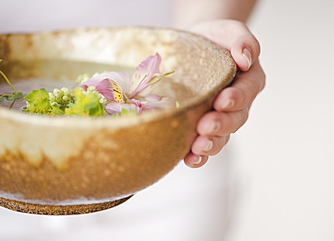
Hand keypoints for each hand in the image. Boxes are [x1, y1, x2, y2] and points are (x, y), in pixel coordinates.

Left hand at [183, 19, 265, 167]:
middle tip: (205, 127)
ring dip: (210, 145)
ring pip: (221, 137)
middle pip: (235, 120)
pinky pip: (203, 145)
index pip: (247, 91)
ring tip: (198, 148)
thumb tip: (245, 58)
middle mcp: (236, 104)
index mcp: (247, 81)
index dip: (237, 99)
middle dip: (221, 125)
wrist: (193, 48)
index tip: (222, 101)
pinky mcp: (200, 127)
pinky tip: (189, 159)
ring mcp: (219, 117)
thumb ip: (242, 41)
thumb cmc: (214, 40)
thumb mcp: (229, 32)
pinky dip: (198, 156)